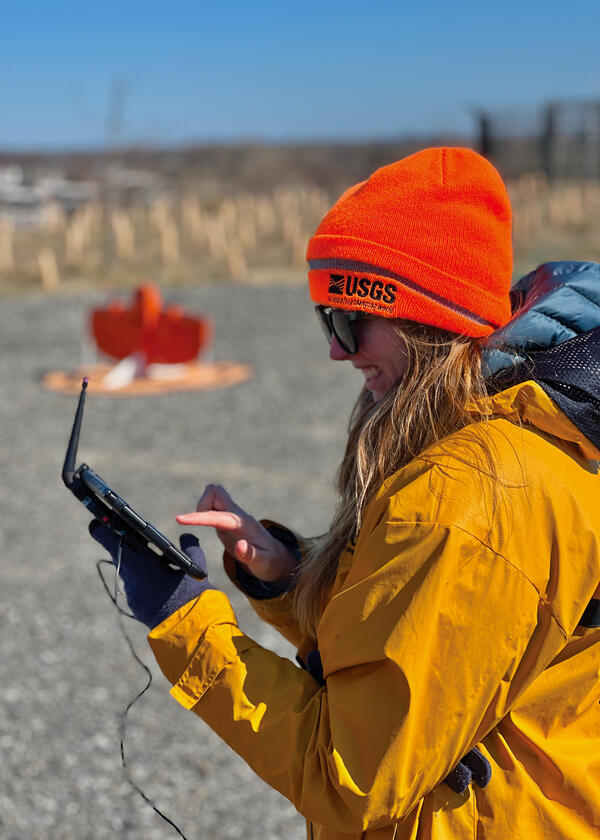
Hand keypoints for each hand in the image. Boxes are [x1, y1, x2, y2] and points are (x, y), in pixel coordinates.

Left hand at [89, 520, 210, 627]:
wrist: (189, 630)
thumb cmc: (191, 595)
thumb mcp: (195, 566)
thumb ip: (191, 547)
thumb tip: (187, 537)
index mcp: (139, 564)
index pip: (110, 540)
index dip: (102, 529)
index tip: (97, 520)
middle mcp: (130, 578)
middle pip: (121, 555)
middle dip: (126, 544)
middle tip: (134, 535)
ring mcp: (132, 594)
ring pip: (130, 572)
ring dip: (138, 564)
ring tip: (153, 559)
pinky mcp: (137, 606)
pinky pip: (137, 587)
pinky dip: (144, 580)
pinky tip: (158, 580)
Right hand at [176, 484, 296, 582]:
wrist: (276, 558)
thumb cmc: (269, 561)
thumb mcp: (263, 563)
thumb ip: (250, 555)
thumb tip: (239, 546)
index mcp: (244, 524)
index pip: (218, 516)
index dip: (199, 517)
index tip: (180, 519)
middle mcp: (237, 515)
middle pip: (216, 492)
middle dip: (201, 504)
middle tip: (199, 524)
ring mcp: (231, 515)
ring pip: (212, 495)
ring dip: (202, 507)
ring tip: (204, 525)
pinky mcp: (226, 520)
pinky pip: (211, 506)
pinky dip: (202, 512)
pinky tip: (204, 524)